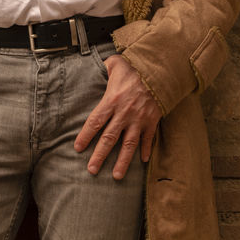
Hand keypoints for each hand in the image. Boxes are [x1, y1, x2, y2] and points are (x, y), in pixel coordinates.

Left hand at [74, 54, 161, 178]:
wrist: (161, 69)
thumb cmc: (135, 66)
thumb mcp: (115, 63)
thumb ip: (105, 68)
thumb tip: (98, 68)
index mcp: (111, 100)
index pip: (94, 122)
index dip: (85, 136)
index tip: (78, 148)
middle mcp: (124, 113)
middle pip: (108, 138)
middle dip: (99, 155)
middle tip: (91, 170)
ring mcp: (139, 119)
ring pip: (128, 145)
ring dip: (123, 161)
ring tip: (116, 176)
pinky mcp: (152, 121)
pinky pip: (148, 139)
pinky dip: (146, 150)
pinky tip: (143, 161)